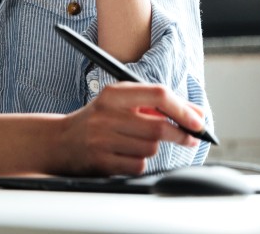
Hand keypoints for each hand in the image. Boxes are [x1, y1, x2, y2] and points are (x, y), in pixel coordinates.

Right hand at [50, 83, 204, 175]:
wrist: (62, 140)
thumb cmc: (99, 118)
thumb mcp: (121, 102)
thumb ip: (156, 104)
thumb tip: (196, 113)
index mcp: (115, 93)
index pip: (158, 95)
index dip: (182, 109)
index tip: (198, 121)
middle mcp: (108, 113)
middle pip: (158, 127)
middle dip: (179, 134)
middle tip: (189, 137)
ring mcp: (103, 138)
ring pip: (150, 148)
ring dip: (153, 148)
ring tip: (136, 142)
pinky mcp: (102, 161)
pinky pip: (138, 165)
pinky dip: (139, 162)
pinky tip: (125, 154)